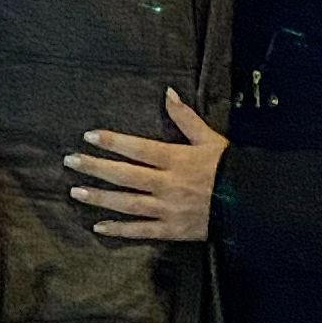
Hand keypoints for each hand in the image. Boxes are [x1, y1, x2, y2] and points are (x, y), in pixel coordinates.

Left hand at [71, 91, 227, 241]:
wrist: (250, 204)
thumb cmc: (229, 168)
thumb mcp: (210, 138)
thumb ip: (186, 117)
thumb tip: (168, 92)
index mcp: (176, 159)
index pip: (137, 148)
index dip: (112, 142)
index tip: (89, 136)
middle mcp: (167, 184)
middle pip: (124, 175)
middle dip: (95, 167)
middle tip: (71, 161)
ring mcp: (167, 209)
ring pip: (127, 203)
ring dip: (100, 197)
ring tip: (76, 191)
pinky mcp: (171, 229)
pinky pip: (140, 231)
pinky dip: (119, 230)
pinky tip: (98, 226)